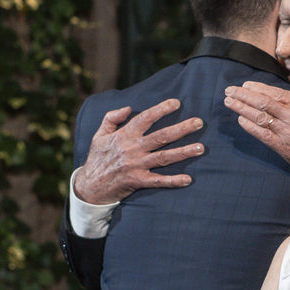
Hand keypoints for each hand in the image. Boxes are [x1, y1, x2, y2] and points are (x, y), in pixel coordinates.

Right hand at [74, 99, 203, 204]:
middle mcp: (132, 149)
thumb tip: (129, 107)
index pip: (146, 118)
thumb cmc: (97, 158)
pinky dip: (173, 181)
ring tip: (201, 147)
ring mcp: (136, 165)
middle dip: (181, 129)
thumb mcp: (99, 135)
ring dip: (183, 152)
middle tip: (199, 122)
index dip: (161, 110)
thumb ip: (112, 118)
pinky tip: (188, 179)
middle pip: (161, 136)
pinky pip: (158, 181)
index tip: (177, 103)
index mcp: (124, 135)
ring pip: (164, 157)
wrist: (89, 186)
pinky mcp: (137, 181)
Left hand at [224, 82, 289, 177]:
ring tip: (229, 102)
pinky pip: (263, 135)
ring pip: (260, 117)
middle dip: (243, 95)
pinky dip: (250, 127)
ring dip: (242, 108)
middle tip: (229, 90)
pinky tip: (240, 120)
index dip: (256, 88)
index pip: (274, 93)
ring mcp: (287, 133)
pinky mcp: (283, 147)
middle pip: (263, 102)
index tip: (244, 85)